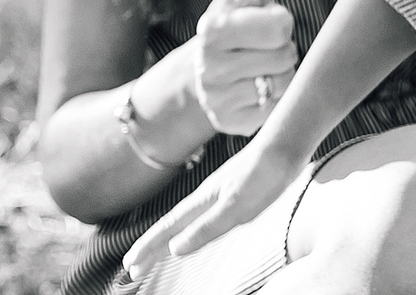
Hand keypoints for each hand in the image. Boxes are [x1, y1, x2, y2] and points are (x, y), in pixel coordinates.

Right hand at [122, 133, 306, 277]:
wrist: (286, 146)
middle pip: (171, 227)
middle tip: (132, 270)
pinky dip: (189, 231)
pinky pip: (201, 218)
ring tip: (154, 256)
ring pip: (185, 222)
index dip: (148, 247)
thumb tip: (174, 249)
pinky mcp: (233, 195)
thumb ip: (206, 227)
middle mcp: (206, 199)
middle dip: (150, 248)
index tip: (130, 265)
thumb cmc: (263, 174)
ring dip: (166, 240)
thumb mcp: (235, 206)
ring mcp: (218, 196)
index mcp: (202, 202)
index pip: (167, 229)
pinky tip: (194, 233)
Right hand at [194, 0, 295, 136]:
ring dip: (281, 71)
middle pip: (286, 53)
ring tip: (260, 63)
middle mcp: (210, 64)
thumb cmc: (240, 16)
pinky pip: (277, 108)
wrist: (207, 68)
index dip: (280, 20)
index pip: (278, 24)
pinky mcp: (230, 123)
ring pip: (283, 81)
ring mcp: (217, 96)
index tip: (269, 18)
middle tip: (264, 43)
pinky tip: (257, 87)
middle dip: (282, 46)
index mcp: (215, 26)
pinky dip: (275, 98)